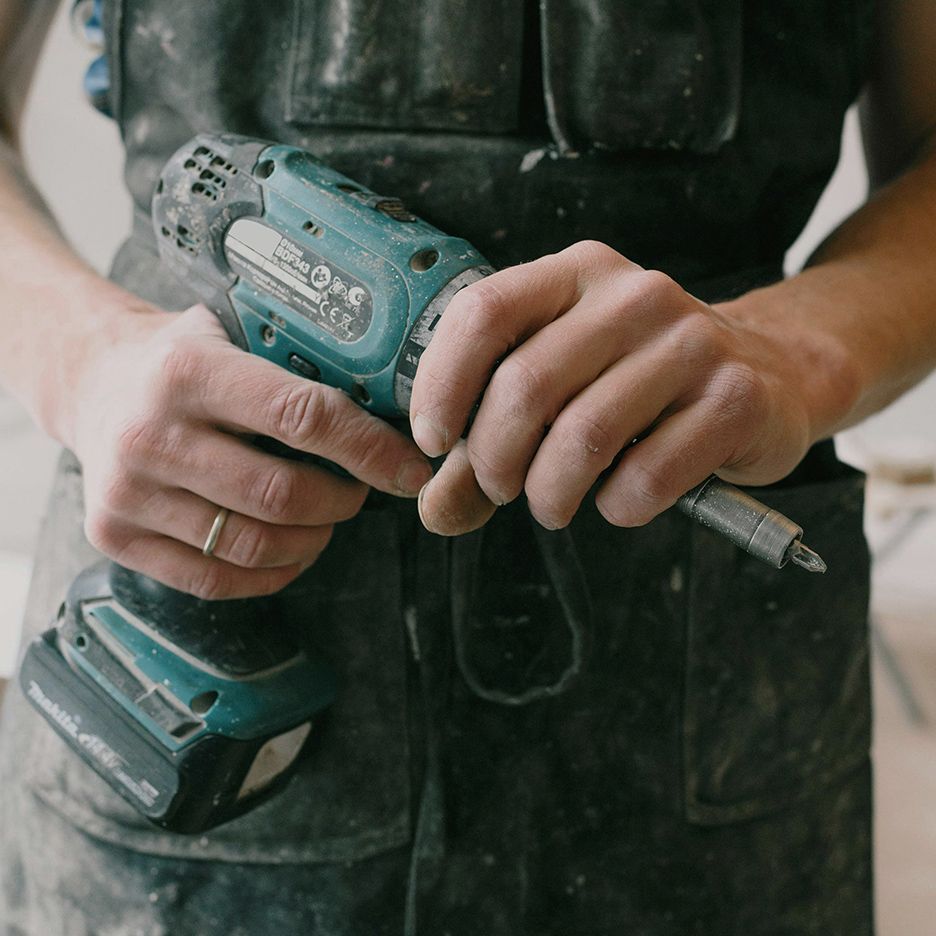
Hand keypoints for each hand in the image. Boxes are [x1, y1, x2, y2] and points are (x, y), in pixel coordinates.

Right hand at [67, 304, 431, 597]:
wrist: (91, 384)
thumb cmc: (182, 359)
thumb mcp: (230, 330)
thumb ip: (297, 361)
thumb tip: (397, 404)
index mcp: (188, 370)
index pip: (301, 416)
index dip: (368, 449)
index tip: (409, 467)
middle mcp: (150, 434)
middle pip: (281, 494)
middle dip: (344, 500)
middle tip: (364, 490)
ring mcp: (126, 493)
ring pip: (254, 545)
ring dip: (313, 539)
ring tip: (328, 517)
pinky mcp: (114, 537)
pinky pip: (216, 580)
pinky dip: (272, 573)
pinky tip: (292, 549)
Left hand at [411, 241, 828, 535]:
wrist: (770, 376)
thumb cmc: (644, 386)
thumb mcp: (562, 390)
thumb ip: (490, 444)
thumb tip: (436, 508)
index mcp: (575, 275)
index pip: (483, 313)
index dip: (441, 385)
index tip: (435, 440)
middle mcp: (633, 295)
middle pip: (525, 386)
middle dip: (493, 461)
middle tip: (501, 488)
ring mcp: (691, 342)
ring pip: (583, 437)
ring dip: (550, 494)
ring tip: (553, 504)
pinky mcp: (734, 398)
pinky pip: (646, 477)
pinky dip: (617, 507)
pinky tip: (620, 499)